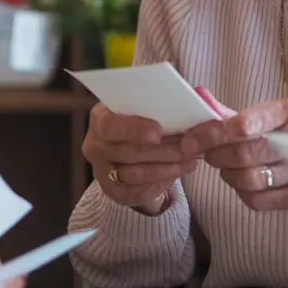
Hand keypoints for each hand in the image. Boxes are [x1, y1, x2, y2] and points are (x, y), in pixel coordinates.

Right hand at [83, 102, 200, 214]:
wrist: (128, 144)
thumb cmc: (140, 119)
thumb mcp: (145, 106)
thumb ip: (162, 100)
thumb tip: (192, 94)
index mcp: (100, 118)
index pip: (111, 125)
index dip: (134, 130)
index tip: (158, 132)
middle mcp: (96, 146)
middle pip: (130, 152)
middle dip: (164, 151)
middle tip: (190, 147)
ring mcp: (102, 171)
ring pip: (135, 175)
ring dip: (167, 168)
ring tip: (190, 159)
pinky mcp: (112, 190)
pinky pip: (137, 193)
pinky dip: (160, 184)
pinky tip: (177, 172)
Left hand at [181, 93, 287, 211]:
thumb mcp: (283, 112)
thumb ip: (241, 113)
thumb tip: (200, 99)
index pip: (246, 123)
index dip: (213, 132)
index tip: (191, 138)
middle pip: (244, 155)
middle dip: (215, 155)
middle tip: (204, 152)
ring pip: (248, 179)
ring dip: (227, 174)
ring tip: (226, 165)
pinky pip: (258, 200)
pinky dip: (243, 192)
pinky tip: (244, 180)